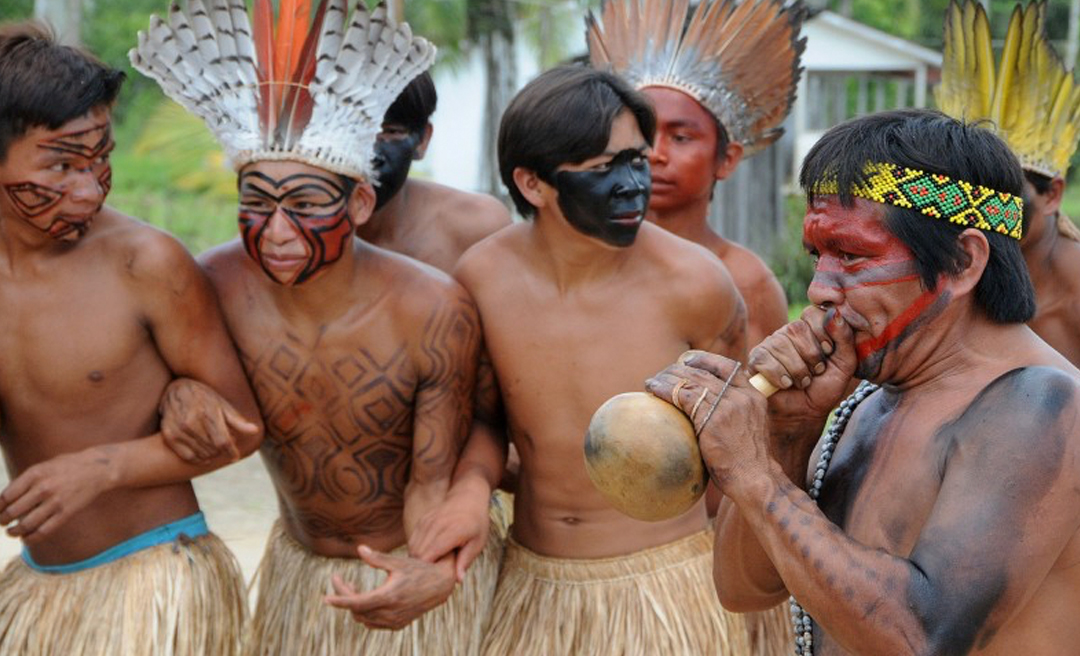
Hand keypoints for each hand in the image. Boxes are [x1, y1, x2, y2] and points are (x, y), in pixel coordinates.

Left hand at [0, 448, 115, 542]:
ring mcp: (56, 501)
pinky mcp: (66, 513)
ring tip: (11, 532)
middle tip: (2, 522)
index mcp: (35, 474)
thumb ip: (25, 481)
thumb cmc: (67, 467)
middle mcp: (43, 488)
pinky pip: (43, 531)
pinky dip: (30, 538)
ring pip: (26, 524)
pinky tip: (25, 538)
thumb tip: (4, 502)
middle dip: (2, 520)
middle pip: (13, 512)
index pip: (6, 496)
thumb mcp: (43, 467)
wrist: (97, 469)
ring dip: (14, 532)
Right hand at [159, 378, 258, 462]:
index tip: (235, 457)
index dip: (231, 452)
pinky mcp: (169, 435)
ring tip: (214, 446)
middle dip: (222, 450)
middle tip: (224, 444)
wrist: (177, 390)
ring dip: (211, 454)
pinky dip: (197, 458)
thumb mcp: (223, 405)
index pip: (222, 441)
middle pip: (213, 449)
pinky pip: (187, 456)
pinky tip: (202, 453)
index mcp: (208, 413)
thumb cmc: (205, 398)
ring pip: (201, 454)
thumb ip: (238, 421)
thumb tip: (255, 431)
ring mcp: (179, 429)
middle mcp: (192, 422)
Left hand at [324, 545, 456, 629]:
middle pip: (357, 610)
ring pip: (363, 619)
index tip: (325, 598)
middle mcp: (390, 612)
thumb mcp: (398, 562)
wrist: (440, 585)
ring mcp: (394, 621)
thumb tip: (359, 549)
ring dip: (353, 605)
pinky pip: (373, 623)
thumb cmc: (419, 569)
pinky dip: (364, 613)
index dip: (339, 600)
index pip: (357, 602)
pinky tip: (365, 598)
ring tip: (351, 587)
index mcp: (389, 596)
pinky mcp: (397, 624)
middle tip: (338, 580)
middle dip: (344, 596)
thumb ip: (377, 558)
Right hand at [409, 493, 489, 581]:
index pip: (428, 556)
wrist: (468, 496)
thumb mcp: (478, 542)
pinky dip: (416, 549)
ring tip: (428, 569)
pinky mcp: (422, 520)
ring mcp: (427, 522)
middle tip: (430, 578)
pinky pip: (412, 539)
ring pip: (412, 547)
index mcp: (451, 532)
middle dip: (420, 568)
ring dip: (417, 559)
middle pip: (417, 553)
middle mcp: (436, 526)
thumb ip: (465, 560)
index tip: (433, 581)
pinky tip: (425, 557)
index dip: (426, 571)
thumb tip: (458, 580)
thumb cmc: (476, 522)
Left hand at [646, 355, 771, 490]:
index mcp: (752, 395)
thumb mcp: (749, 427)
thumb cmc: (747, 460)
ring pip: (691, 381)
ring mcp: (728, 406)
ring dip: (667, 379)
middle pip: (704, 372)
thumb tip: (708, 407)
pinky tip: (653, 390)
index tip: (686, 361)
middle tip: (662, 374)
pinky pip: (683, 396)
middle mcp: (741, 396)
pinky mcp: (712, 418)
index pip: (727, 366)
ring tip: (652, 382)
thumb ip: (734, 412)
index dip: (704, 359)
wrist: (754, 478)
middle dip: (679, 370)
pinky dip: (665, 390)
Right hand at [746, 306, 857, 426]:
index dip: (822, 333)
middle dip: (811, 356)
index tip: (828, 352)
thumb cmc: (824, 389)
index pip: (812, 313)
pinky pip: (765, 360)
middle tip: (815, 372)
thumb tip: (835, 313)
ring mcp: (770, 344)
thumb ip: (845, 338)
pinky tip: (785, 384)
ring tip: (801, 382)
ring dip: (797, 371)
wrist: (803, 415)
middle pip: (796, 328)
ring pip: (781, 346)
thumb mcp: (844, 364)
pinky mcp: (755, 359)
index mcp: (810, 329)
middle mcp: (788, 332)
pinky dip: (780, 376)